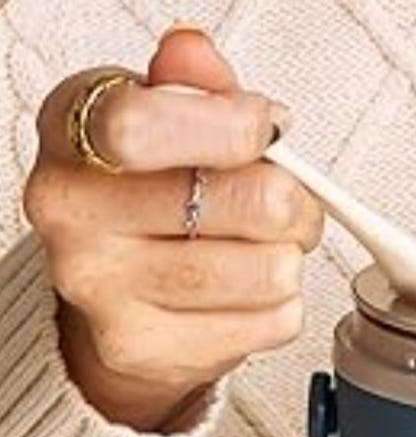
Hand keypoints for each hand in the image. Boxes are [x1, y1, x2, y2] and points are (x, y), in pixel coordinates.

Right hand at [22, 27, 322, 432]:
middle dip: (293, 200)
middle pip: (245, 204)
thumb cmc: (148, 190)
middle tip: (287, 202)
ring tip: (265, 248)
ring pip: (269, 271)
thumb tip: (195, 56)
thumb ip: (193, 86)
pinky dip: (282, 305)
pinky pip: (272, 323)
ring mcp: (102, 290)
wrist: (115, 287)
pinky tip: (248, 292)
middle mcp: (71, 216)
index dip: (233, 129)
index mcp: (74, 138)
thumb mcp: (166, 117)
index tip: (267, 130)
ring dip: (290, 257)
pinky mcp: (145, 350)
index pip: (147, 129)